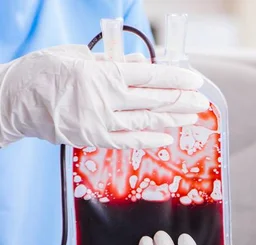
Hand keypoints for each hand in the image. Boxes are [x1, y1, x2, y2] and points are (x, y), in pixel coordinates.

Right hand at [0, 44, 207, 148]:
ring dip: (172, 120)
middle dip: (182, 100)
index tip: (195, 81)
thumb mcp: (78, 56)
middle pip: (154, 100)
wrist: (11, 100)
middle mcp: (105, 98)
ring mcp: (100, 122)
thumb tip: (143, 65)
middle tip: (202, 101)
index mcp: (102, 73)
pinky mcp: (93, 139)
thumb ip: (113, 62)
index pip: (150, 76)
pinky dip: (149, 141)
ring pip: (145, 121)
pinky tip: (167, 139)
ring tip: (192, 117)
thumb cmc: (44, 72)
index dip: (176, 78)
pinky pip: (128, 142)